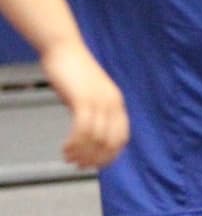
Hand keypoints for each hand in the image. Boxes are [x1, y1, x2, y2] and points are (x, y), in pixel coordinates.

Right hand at [41, 39, 128, 168]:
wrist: (65, 50)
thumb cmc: (74, 74)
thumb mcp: (88, 96)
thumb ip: (92, 113)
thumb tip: (89, 136)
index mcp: (117, 103)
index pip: (122, 137)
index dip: (110, 155)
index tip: (95, 166)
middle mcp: (113, 103)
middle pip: (111, 141)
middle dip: (95, 158)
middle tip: (78, 165)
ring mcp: (99, 100)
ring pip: (96, 138)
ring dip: (82, 153)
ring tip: (68, 158)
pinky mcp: (83, 98)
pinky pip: (83, 128)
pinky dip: (75, 143)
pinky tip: (65, 148)